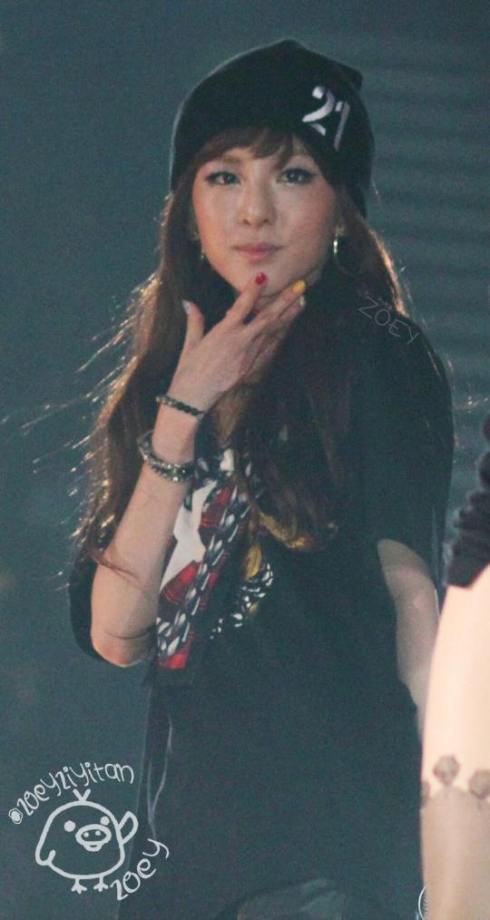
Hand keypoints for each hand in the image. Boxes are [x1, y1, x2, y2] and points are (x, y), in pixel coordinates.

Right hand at [167, 274, 305, 411]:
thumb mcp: (190, 343)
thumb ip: (194, 321)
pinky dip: (280, 336)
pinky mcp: (251, 367)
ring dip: (288, 316)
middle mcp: (241, 341)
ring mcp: (249, 355)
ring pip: (273, 331)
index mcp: (224, 332)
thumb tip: (188, 303)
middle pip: (267, 317)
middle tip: (300, 286)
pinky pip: (270, 348)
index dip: (252, 290)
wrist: (194, 398)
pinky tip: (289, 327)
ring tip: (302, 301)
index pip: (242, 306)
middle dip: (285, 300)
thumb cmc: (188, 370)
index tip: (263, 275)